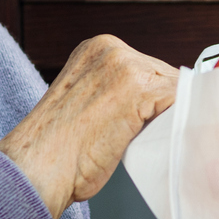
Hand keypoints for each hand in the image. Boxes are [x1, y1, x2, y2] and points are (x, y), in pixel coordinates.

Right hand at [0, 36, 176, 218]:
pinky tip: (161, 141)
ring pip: (176, 88)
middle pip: (165, 75)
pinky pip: (181, 101)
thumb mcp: (86, 104)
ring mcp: (125, 65)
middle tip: (154, 135)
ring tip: (152, 141)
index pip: (149, 68)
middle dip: (165, 106)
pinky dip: (179, 123)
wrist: (37, 170)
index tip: (158, 119)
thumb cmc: (57, 152)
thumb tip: (151, 106)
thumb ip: (116, 94)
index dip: (157, 99)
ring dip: (172, 116)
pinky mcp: (140, 88)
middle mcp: (110, 49)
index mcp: (95, 49)